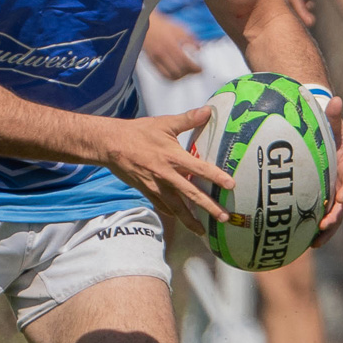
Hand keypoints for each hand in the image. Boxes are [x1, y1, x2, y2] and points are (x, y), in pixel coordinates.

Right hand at [100, 108, 234, 233]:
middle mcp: (166, 175)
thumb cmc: (138, 132)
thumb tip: (208, 110)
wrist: (111, 144)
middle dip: (209, 207)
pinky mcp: (147, 191)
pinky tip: (180, 219)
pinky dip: (172, 214)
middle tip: (224, 218)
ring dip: (190, 220)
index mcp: (173, 157)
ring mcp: (156, 186)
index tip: (231, 186)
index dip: (216, 177)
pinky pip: (162, 206)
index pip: (200, 169)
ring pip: (176, 207)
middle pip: (192, 194)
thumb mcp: (164, 123)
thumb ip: (188, 119)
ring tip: (202, 231)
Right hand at [141, 12, 201, 80]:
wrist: (145, 24)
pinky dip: (170, 77)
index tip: (200, 69)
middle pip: (179, 71)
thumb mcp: (179, 28)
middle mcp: (162, 54)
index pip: (185, 62)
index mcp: (170, 45)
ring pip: (170, 76)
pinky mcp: (151, 62)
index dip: (195, 68)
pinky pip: (162, 75)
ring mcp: (155, 59)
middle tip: (194, 71)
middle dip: (189, 73)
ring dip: (180, 77)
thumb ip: (191, 39)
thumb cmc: (161, 25)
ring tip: (186, 73)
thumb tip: (199, 48)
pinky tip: (176, 74)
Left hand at [312, 94, 342, 246]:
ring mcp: (335, 192)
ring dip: (326, 230)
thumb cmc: (329, 127)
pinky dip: (315, 227)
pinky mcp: (325, 197)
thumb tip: (335, 100)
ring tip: (313, 244)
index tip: (341, 199)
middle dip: (335, 218)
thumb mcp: (332, 121)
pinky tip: (303, 240)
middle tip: (323, 228)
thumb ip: (333, 115)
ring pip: (333, 214)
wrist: (326, 134)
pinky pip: (322, 214)